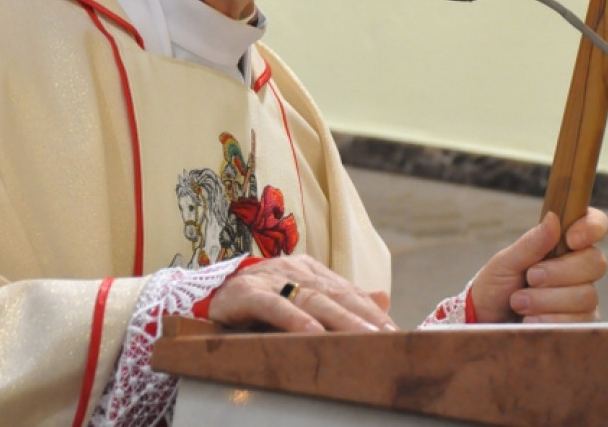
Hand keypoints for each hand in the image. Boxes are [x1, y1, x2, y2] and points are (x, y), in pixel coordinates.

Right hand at [208, 254, 397, 333]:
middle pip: (334, 295)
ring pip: (310, 300)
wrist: (210, 293)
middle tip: (389, 337)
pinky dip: (293, 319)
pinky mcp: (246, 294)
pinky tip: (312, 333)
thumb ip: (341, 299)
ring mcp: (270, 279)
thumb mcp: (302, 299)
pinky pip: (272, 306)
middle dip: (364, 317)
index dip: (372, 312)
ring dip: (339, 319)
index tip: (397, 333)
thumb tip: (385, 298)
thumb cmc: (261, 301)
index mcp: (311, 272)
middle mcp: (294, 270)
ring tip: (364, 337)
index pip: (348, 292)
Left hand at [470, 208, 607, 322]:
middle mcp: (579, 271)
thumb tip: (553, 218)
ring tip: (519, 303)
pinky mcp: (581, 327)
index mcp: (563, 245)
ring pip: (586, 296)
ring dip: (546, 300)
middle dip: (559, 272)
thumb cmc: (495, 287)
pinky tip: (530, 321)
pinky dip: (549, 321)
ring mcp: (583, 300)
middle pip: (595, 263)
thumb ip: (532, 243)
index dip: (591, 228)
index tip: (570, 240)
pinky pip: (579, 323)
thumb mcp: (506, 262)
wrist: (485, 323)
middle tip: (530, 278)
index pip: (595, 225)